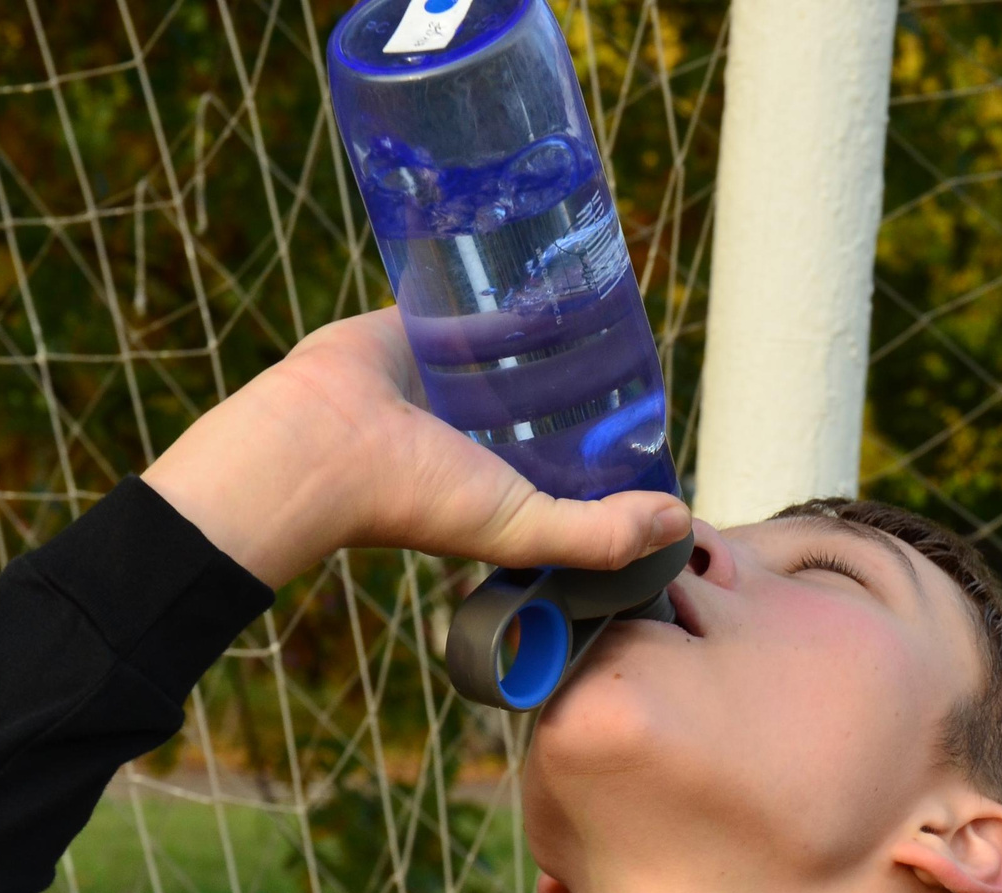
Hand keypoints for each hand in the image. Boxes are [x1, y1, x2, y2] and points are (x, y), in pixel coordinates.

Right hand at [143, 309, 691, 588]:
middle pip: (544, 388)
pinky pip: (460, 288)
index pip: (569, 450)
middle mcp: (474, 425)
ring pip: (507, 334)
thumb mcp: (522, 527)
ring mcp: (444, 371)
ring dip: (544, 310)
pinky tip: (533, 248)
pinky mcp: (413, 321)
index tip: (649, 401)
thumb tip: (681, 523)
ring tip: (596, 274)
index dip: (608, 431)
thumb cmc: (413, 498)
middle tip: (635, 323)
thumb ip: (601, 535)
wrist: (320, 446)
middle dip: (583, 364)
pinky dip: (490, 271)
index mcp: (501, 476)